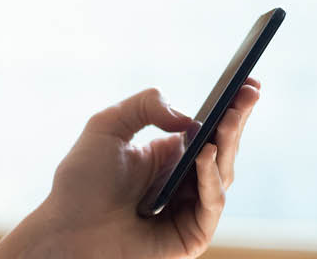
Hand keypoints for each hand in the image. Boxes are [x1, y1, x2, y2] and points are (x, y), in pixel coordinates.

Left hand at [30, 80, 260, 258]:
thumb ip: (144, 105)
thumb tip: (186, 118)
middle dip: (237, 119)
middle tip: (249, 93)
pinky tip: (203, 154)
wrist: (67, 229)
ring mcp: (190, 208)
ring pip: (223, 174)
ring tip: (227, 118)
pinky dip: (210, 179)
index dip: (230, 107)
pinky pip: (211, 204)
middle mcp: (183, 180)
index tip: (247, 82)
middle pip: (222, 148)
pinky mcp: (191, 234)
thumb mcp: (107, 125)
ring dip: (227, 144)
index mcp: (168, 155)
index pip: (207, 128)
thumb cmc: (82, 182)